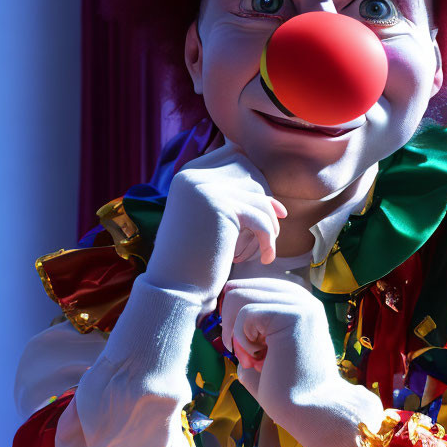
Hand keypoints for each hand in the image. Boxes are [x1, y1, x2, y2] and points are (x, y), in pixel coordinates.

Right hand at [143, 141, 287, 306]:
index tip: (265, 210)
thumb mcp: (210, 220)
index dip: (255, 182)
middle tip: (267, 231)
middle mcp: (193, 175)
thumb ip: (232, 198)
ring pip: (259, 195)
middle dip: (264, 200)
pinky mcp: (219, 206)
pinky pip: (261, 217)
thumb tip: (272, 196)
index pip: (236, 157)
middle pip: (250, 171)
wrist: (173, 288)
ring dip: (269, 222)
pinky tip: (266, 258)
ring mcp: (205, 188)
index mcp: (187, 174)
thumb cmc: (195, 258)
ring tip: (265, 246)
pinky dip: (268, 239)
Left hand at [219, 277, 338, 414]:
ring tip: (253, 357)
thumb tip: (227, 315)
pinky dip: (242, 339)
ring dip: (234, 331)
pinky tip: (260, 358)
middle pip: (239, 288)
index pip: (249, 288)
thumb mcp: (263, 352)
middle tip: (246, 354)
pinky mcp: (295, 313)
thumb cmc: (287, 390)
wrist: (311, 411)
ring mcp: (300, 303)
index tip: (246, 348)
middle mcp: (301, 297)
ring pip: (238, 295)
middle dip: (229, 323)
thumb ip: (249, 331)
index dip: (234, 316)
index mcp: (295, 303)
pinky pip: (246, 313)